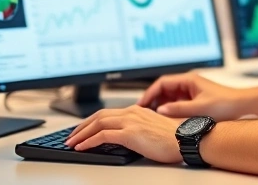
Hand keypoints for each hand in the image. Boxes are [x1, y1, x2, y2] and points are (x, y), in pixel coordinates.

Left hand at [64, 105, 182, 163]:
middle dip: (82, 126)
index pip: (108, 113)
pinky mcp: (130, 134)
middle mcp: (132, 113)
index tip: (83, 128)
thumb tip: (127, 136)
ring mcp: (130, 122)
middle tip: (71, 135)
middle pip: (99, 116)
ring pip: (97, 124)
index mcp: (137, 111)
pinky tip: (82, 146)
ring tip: (71, 142)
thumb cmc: (175, 138)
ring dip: (81, 133)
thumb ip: (139, 128)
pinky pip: (102, 136)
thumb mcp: (153, 129)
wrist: (186, 139)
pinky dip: (89, 140)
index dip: (91, 120)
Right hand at [137, 72, 248, 119]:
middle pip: (164, 89)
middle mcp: (189, 83)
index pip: (162, 82)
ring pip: (170, 97)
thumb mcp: (199, 108)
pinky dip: (170, 109)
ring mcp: (191, 91)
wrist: (242, 105)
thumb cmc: (225, 104)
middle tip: (143, 112)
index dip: (150, 93)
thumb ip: (178, 109)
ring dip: (161, 105)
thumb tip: (160, 109)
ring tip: (152, 117)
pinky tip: (166, 119)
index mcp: (188, 80)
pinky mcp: (195, 99)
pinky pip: (177, 103)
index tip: (142, 104)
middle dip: (153, 100)